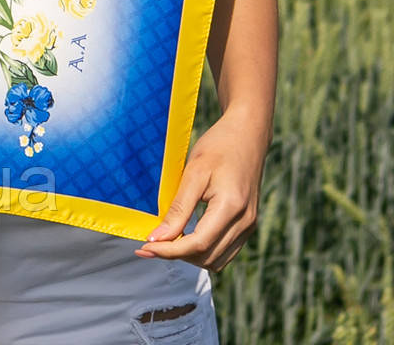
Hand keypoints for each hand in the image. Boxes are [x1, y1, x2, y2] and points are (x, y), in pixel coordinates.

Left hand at [134, 108, 267, 270]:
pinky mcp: (248, 224)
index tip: (145, 247)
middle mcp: (245, 223)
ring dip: (191, 256)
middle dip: (177, 255)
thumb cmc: (218, 147)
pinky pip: (226, 250)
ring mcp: (249, 225)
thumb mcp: (193, 173)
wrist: (246, 135)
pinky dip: (204, 250)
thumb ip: (178, 208)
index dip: (170, 251)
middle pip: (207, 257)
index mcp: (232, 208)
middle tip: (150, 244)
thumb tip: (158, 238)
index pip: (198, 244)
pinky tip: (185, 236)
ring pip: (217, 260)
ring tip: (166, 241)